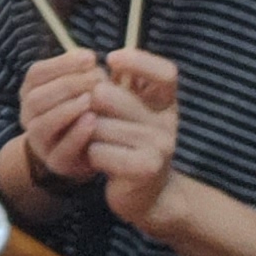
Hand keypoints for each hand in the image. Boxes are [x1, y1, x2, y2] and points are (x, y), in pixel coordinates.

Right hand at [17, 49, 111, 183]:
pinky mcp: (56, 162)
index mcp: (31, 93)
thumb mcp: (80, 88)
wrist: (82, 152)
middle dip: (68, 85)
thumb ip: (81, 72)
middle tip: (97, 78)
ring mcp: (40, 142)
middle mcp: (29, 117)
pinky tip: (92, 121)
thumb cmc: (84, 111)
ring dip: (67, 109)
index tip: (90, 57)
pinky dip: (76, 134)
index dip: (62, 63)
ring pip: (42, 124)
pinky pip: (61, 149)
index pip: (36, 73)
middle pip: (36, 98)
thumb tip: (89, 58)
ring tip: (90, 99)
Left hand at [83, 48, 183, 226]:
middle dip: (89, 106)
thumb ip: (124, 87)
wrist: (148, 196)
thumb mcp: (133, 113)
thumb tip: (107, 60)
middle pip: (108, 94)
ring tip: (99, 144)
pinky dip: (92, 156)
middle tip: (92, 119)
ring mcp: (159, 145)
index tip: (112, 59)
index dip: (138, 61)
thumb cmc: (131, 146)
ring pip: (96, 125)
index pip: (165, 73)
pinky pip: (98, 150)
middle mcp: (167, 121)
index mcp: (165, 102)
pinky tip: (103, 161)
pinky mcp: (145, 168)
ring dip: (88, 135)